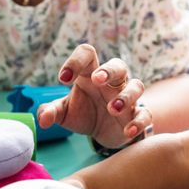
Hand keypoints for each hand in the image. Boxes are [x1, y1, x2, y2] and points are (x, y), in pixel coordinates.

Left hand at [37, 44, 151, 147]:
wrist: (102, 133)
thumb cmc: (83, 114)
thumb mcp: (64, 113)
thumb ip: (51, 112)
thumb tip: (42, 119)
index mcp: (90, 74)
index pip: (87, 54)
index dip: (75, 61)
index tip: (63, 79)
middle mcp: (111, 83)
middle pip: (118, 65)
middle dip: (109, 71)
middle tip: (97, 80)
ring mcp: (127, 98)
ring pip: (136, 86)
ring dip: (125, 96)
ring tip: (112, 109)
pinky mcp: (136, 115)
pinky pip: (145, 114)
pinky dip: (139, 121)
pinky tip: (127, 131)